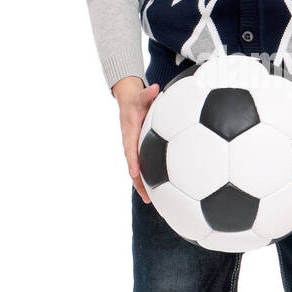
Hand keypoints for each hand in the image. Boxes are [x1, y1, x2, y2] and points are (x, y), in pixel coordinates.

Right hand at [112, 76, 159, 202]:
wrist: (128, 103)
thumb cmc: (135, 101)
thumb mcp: (140, 97)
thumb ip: (147, 94)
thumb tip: (155, 88)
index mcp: (130, 135)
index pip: (130, 151)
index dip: (132, 163)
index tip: (135, 173)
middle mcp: (131, 146)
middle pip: (134, 168)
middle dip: (139, 184)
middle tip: (148, 199)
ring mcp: (136, 151)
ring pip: (139, 172)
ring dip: (144, 186)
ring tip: (154, 203)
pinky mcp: (141, 152)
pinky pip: (145, 167)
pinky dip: (150, 179)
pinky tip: (162, 192)